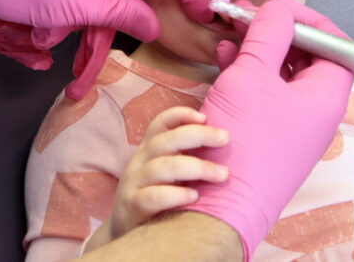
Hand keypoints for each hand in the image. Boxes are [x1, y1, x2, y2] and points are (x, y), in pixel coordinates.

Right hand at [84, 107, 229, 252]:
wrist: (128, 238)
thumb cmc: (159, 199)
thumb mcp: (168, 174)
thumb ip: (187, 157)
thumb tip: (225, 142)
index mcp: (149, 150)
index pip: (160, 124)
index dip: (180, 115)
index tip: (204, 116)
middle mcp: (139, 161)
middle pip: (166, 140)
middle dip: (198, 135)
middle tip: (225, 138)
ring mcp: (133, 183)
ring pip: (163, 167)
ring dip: (196, 167)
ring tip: (222, 174)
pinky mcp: (132, 207)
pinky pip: (153, 197)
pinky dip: (176, 195)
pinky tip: (195, 197)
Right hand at [182, 0, 353, 259]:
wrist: (223, 204)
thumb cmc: (243, 145)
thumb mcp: (252, 76)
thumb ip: (268, 35)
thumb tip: (277, 9)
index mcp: (326, 95)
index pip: (334, 44)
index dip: (307, 19)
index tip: (278, 8)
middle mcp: (316, 110)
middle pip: (308, 55)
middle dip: (277, 30)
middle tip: (249, 15)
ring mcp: (294, 124)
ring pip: (282, 72)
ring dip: (259, 48)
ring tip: (233, 32)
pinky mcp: (271, 134)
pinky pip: (266, 92)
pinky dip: (249, 71)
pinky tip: (227, 59)